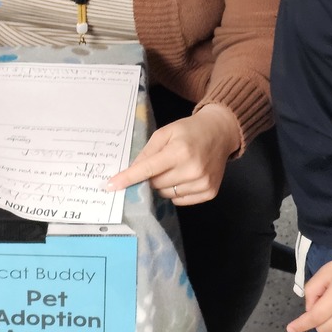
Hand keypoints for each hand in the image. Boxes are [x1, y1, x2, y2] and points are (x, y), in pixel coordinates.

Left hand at [105, 103, 239, 204]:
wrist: (221, 132)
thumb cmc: (189, 130)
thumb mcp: (165, 132)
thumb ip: (147, 152)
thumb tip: (131, 172)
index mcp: (180, 151)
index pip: (147, 170)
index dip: (128, 178)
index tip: (111, 186)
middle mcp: (193, 169)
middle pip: (155, 184)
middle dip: (150, 177)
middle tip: (159, 164)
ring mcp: (203, 183)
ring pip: (166, 195)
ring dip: (163, 186)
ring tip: (174, 169)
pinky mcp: (210, 192)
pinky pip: (180, 201)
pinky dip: (175, 193)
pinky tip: (184, 177)